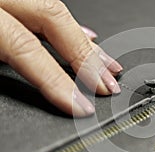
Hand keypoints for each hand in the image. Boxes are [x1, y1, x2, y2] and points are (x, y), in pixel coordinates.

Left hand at [0, 0, 121, 116]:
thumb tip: (33, 91)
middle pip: (55, 21)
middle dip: (87, 58)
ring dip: (86, 43)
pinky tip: (86, 37)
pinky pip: (48, 10)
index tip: (81, 106)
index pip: (27, 48)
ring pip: (57, 13)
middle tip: (107, 85)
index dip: (58, 80)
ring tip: (108, 66)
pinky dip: (71, 27)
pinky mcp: (15, 2)